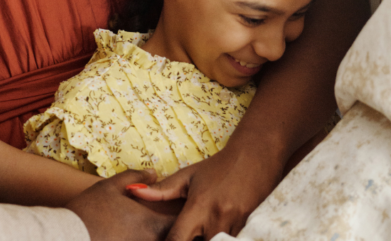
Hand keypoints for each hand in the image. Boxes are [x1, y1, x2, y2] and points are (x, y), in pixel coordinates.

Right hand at [67, 168, 174, 240]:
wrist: (66, 238)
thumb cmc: (89, 211)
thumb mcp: (110, 187)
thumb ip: (135, 178)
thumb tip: (154, 173)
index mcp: (151, 224)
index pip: (182, 223)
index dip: (185, 217)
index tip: (183, 210)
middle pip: (174, 238)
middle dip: (177, 231)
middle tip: (175, 221)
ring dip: (160, 236)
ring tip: (153, 229)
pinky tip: (132, 237)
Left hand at [129, 142, 284, 240]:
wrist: (254, 157)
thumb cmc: (218, 166)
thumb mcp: (189, 175)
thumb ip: (163, 189)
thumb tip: (136, 191)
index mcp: (199, 207)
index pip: (177, 240)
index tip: (161, 240)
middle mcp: (216, 221)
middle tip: (184, 233)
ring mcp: (233, 227)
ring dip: (204, 240)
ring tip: (198, 231)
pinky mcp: (246, 230)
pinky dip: (218, 240)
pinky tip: (211, 233)